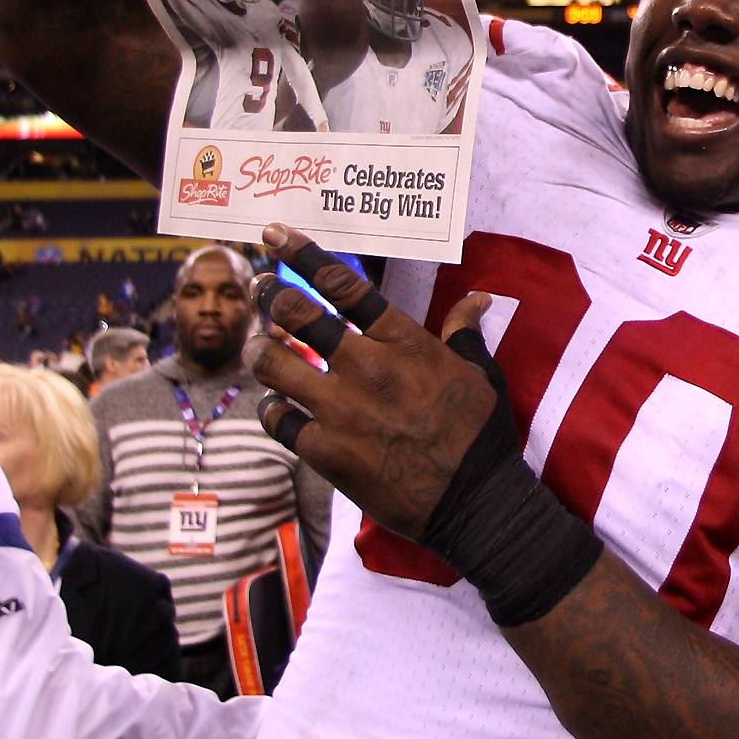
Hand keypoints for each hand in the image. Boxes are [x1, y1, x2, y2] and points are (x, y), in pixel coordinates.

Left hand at [244, 225, 493, 535]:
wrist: (473, 502)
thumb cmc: (481, 435)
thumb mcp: (479, 373)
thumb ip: (464, 331)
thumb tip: (479, 298)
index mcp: (402, 342)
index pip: (343, 285)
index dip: (301, 254)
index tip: (275, 235)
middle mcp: (366, 367)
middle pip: (298, 314)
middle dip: (270, 295)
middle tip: (259, 289)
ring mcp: (341, 410)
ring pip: (275, 364)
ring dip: (261, 349)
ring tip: (258, 345)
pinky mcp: (324, 452)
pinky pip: (277, 420)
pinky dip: (270, 408)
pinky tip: (274, 404)